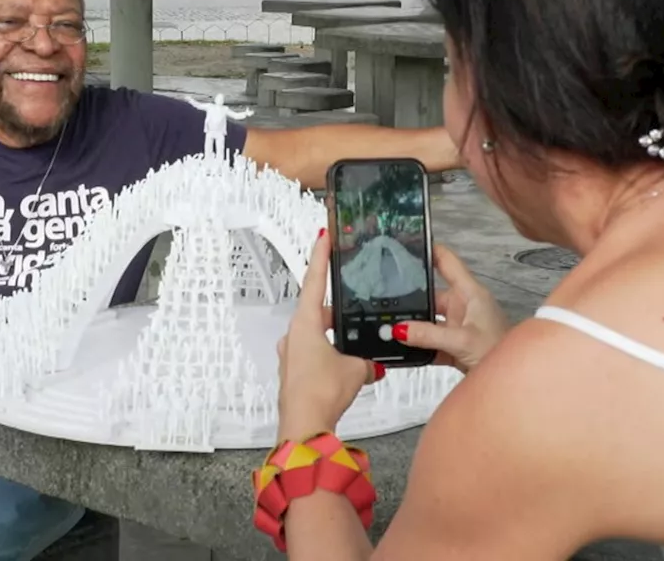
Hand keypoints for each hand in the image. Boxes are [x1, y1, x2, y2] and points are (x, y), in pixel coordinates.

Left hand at [276, 229, 383, 441]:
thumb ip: (366, 362)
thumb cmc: (322, 392)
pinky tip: (347, 366)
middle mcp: (293, 335)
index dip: (320, 257)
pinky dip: (330, 354)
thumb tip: (372, 365)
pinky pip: (314, 354)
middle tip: (356, 306)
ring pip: (316, 335)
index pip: (313, 280)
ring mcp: (290, 355)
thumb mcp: (355, 370)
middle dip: (338, 310)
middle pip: (316, 311)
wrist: (304, 426)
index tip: (323, 236)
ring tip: (358, 342)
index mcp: (305, 323)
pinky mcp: (293, 373)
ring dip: (335, 336)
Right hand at [393, 244, 508, 373]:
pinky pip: (429, 339)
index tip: (406, 244)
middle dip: (410, 299)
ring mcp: (457, 324)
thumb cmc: (501, 351)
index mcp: (470, 293)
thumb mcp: (462, 341)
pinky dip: (418, 344)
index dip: (428, 250)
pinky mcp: (453, 343)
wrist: (513, 380)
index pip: (446, 261)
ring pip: (427, 319)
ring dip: (413, 326)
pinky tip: (404, 349)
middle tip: (386, 300)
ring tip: (391, 328)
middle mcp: (462, 305)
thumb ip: (429, 334)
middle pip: (430, 294)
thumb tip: (400, 329)